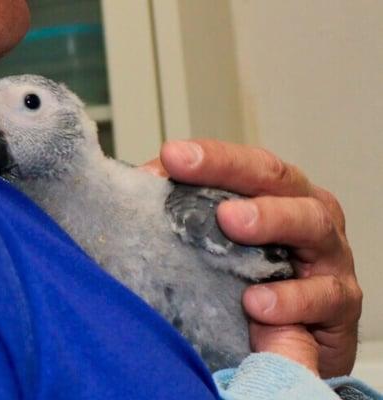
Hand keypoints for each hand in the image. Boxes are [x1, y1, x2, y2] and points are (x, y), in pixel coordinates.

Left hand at [142, 139, 361, 377]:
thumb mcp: (222, 239)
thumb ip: (190, 208)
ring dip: (271, 219)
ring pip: (311, 224)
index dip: (213, 158)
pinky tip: (257, 304)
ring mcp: (329, 255)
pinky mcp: (340, 302)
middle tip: (197, 178)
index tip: (173, 155)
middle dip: (237, 174)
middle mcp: (307, 214)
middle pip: (280, 181)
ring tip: (231, 223)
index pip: (248, 165)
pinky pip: (323, 295)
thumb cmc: (257, 276)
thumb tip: (147, 181)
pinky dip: (291, 298)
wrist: (296, 332)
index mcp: (279, 195)